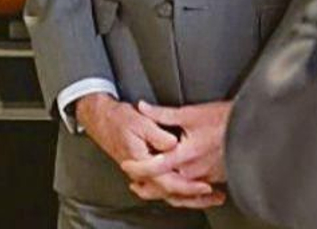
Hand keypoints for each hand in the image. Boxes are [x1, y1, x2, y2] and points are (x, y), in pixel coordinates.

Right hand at [73, 94, 216, 203]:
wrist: (100, 119)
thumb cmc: (118, 119)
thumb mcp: (139, 120)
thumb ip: (157, 134)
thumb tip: (173, 144)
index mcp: (140, 161)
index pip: (167, 182)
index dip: (188, 186)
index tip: (206, 185)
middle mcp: (141, 172)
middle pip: (169, 194)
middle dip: (194, 198)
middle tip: (215, 197)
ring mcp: (142, 174)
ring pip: (166, 195)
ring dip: (188, 198)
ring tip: (209, 198)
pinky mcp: (144, 172)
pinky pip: (162, 188)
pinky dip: (178, 193)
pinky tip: (190, 192)